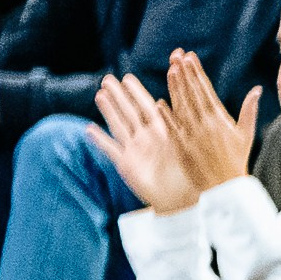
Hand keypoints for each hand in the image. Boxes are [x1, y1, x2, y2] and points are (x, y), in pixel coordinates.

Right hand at [87, 73, 199, 213]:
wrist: (184, 202)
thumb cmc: (191, 177)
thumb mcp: (183, 147)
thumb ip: (173, 124)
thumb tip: (162, 101)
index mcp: (164, 132)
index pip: (147, 107)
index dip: (136, 93)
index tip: (127, 78)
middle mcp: (148, 139)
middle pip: (129, 113)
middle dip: (119, 96)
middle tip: (107, 79)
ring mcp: (136, 151)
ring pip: (119, 126)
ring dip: (109, 111)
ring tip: (99, 95)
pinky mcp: (127, 165)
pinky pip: (110, 150)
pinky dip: (100, 140)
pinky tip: (89, 129)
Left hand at [161, 48, 257, 193]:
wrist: (226, 187)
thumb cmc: (236, 161)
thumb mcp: (246, 135)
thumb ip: (249, 110)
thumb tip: (257, 90)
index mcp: (220, 120)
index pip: (206, 90)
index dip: (196, 73)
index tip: (190, 57)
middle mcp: (206, 125)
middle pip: (192, 94)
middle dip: (184, 73)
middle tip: (176, 55)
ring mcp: (193, 136)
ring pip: (181, 107)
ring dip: (175, 88)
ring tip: (170, 70)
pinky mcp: (183, 148)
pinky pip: (173, 129)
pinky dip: (167, 116)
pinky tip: (160, 102)